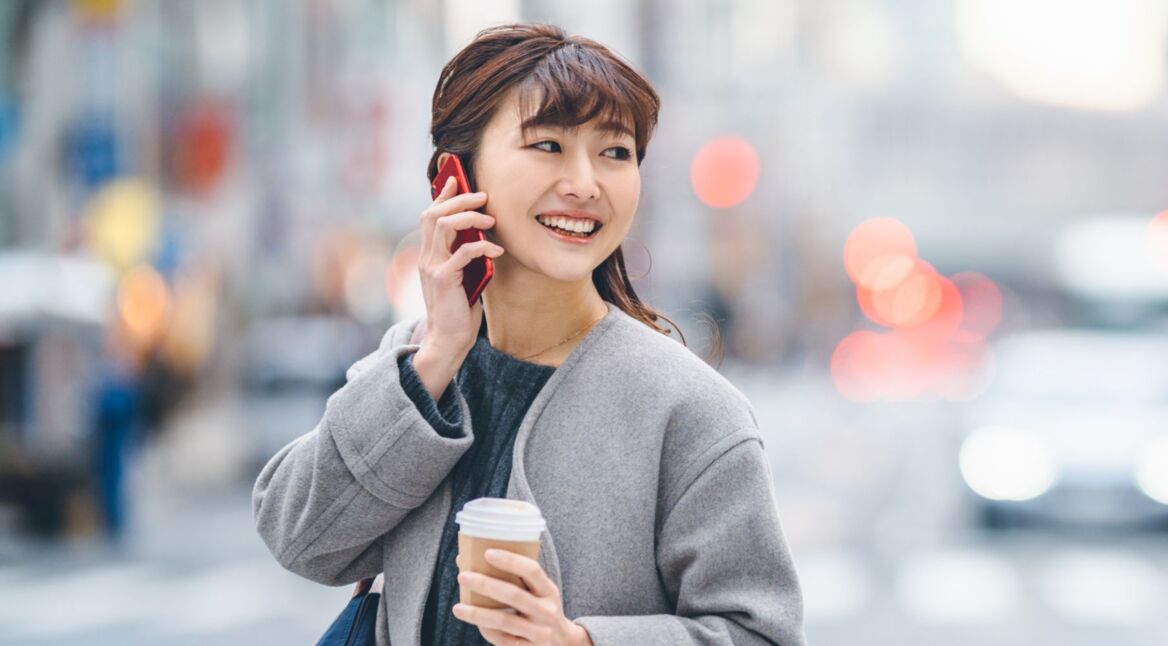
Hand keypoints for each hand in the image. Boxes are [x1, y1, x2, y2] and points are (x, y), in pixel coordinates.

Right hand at [418, 174, 504, 358]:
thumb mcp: (462, 275)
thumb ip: (465, 254)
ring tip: (490, 221)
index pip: (430, 215)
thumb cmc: (459, 307)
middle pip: (435, 214)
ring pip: (444, 226)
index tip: (456, 179)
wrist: (449, 339)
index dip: (442, 195)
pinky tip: (497, 250)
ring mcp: (432, 267)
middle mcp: (427, 257)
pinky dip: (483, 247)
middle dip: (459, 200)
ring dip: (469, 218)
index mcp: (429, 254)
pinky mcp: (443, 279)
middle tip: (482, 196)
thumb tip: (482, 233)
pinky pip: (463, 252)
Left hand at [453, 549, 593, 645]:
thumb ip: (519, 580)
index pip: (532, 571)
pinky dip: (487, 631)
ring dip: (478, 614)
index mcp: (549, 591)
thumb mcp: (541, 594)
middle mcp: (547, 611)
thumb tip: (474, 559)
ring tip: (458, 608)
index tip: (487, 553)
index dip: (510, 560)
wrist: (563, 644)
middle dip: (486, 584)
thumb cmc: (542, 610)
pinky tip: (475, 623)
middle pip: (514, 595)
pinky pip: (503, 640)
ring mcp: (539, 633)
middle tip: (463, 576)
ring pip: (505, 621)